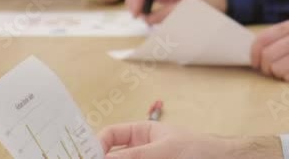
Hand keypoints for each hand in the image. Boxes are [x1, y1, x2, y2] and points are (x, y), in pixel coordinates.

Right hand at [99, 122, 282, 158]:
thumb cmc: (200, 149)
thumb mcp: (163, 150)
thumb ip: (133, 156)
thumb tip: (104, 158)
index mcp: (141, 132)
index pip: (110, 135)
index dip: (96, 144)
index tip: (88, 156)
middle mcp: (139, 149)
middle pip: (112, 155)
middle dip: (102, 158)